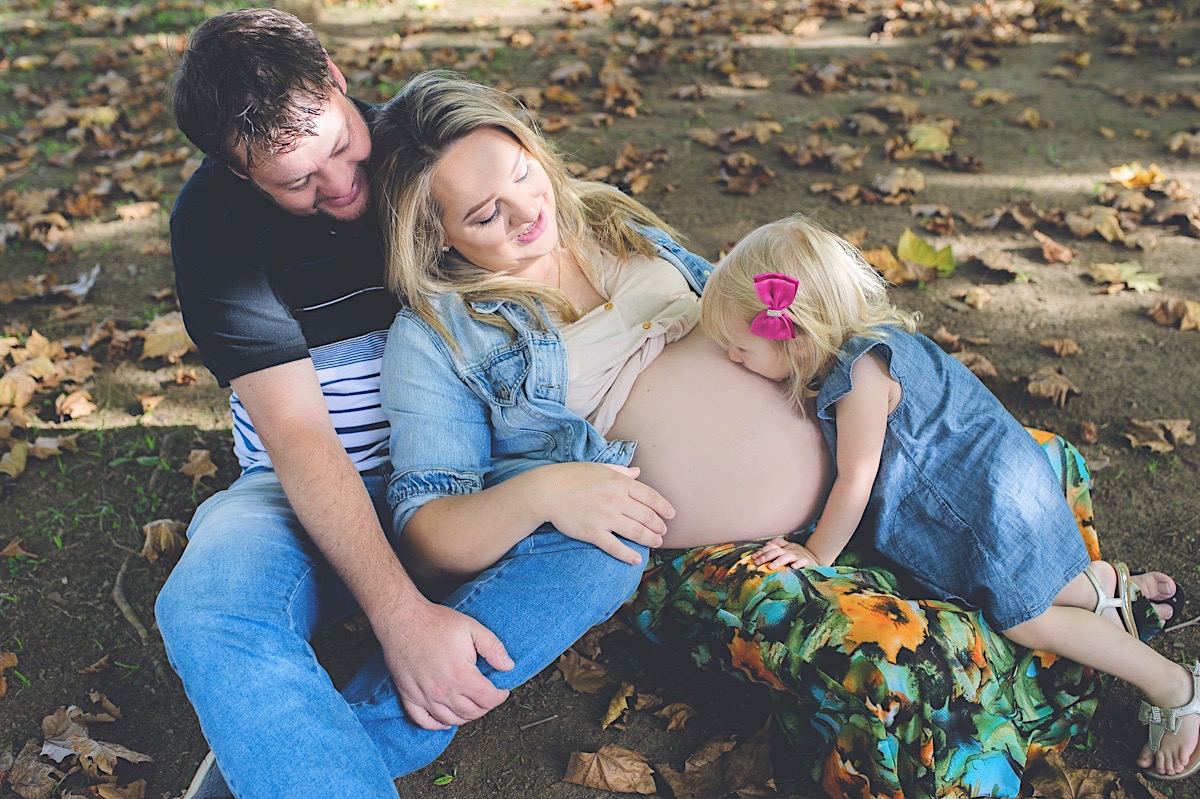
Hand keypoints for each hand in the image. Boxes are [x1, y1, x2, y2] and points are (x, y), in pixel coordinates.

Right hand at [376, 600, 513, 729]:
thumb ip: (493, 648)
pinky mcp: (408, 696)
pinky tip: (446, 719)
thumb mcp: (472, 628)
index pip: (488, 700)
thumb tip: (508, 666)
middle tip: (487, 697)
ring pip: (450, 720)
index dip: (500, 697)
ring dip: (465, 717)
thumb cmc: (435, 623)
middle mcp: (443, 691)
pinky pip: (424, 721)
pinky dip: (437, 725)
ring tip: (471, 705)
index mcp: (461, 675)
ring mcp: (424, 696)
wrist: (403, 620)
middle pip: (472, 713)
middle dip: (485, 707)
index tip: (502, 691)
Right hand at [539, 462, 674, 564]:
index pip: (651, 496)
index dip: (664, 507)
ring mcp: (605, 517)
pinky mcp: (593, 533)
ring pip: (636, 532)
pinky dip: (628, 555)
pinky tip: (636, 559)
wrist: (546, 491)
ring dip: (650, 539)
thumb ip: (621, 471)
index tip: (671, 515)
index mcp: (619, 482)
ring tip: (656, 542)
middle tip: (663, 532)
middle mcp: (616, 500)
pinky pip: (616, 547)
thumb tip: (638, 472)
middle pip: (647, 516)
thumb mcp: (599, 467)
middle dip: (659, 526)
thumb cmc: (571, 476)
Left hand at [752, 537, 820, 569]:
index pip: (771, 547)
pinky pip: (802, 562)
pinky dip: (798, 564)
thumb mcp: (788, 547)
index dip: (761, 552)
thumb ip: (779, 544)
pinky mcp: (807, 562)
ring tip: (770, 566)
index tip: (753, 558)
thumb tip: (767, 543)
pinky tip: (793, 567)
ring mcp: (798, 556)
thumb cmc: (799, 554)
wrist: (817, 557)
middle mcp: (790, 550)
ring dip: (778, 561)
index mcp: (784, 548)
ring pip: (787, 557)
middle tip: (757, 563)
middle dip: (766, 556)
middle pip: (776, 551)